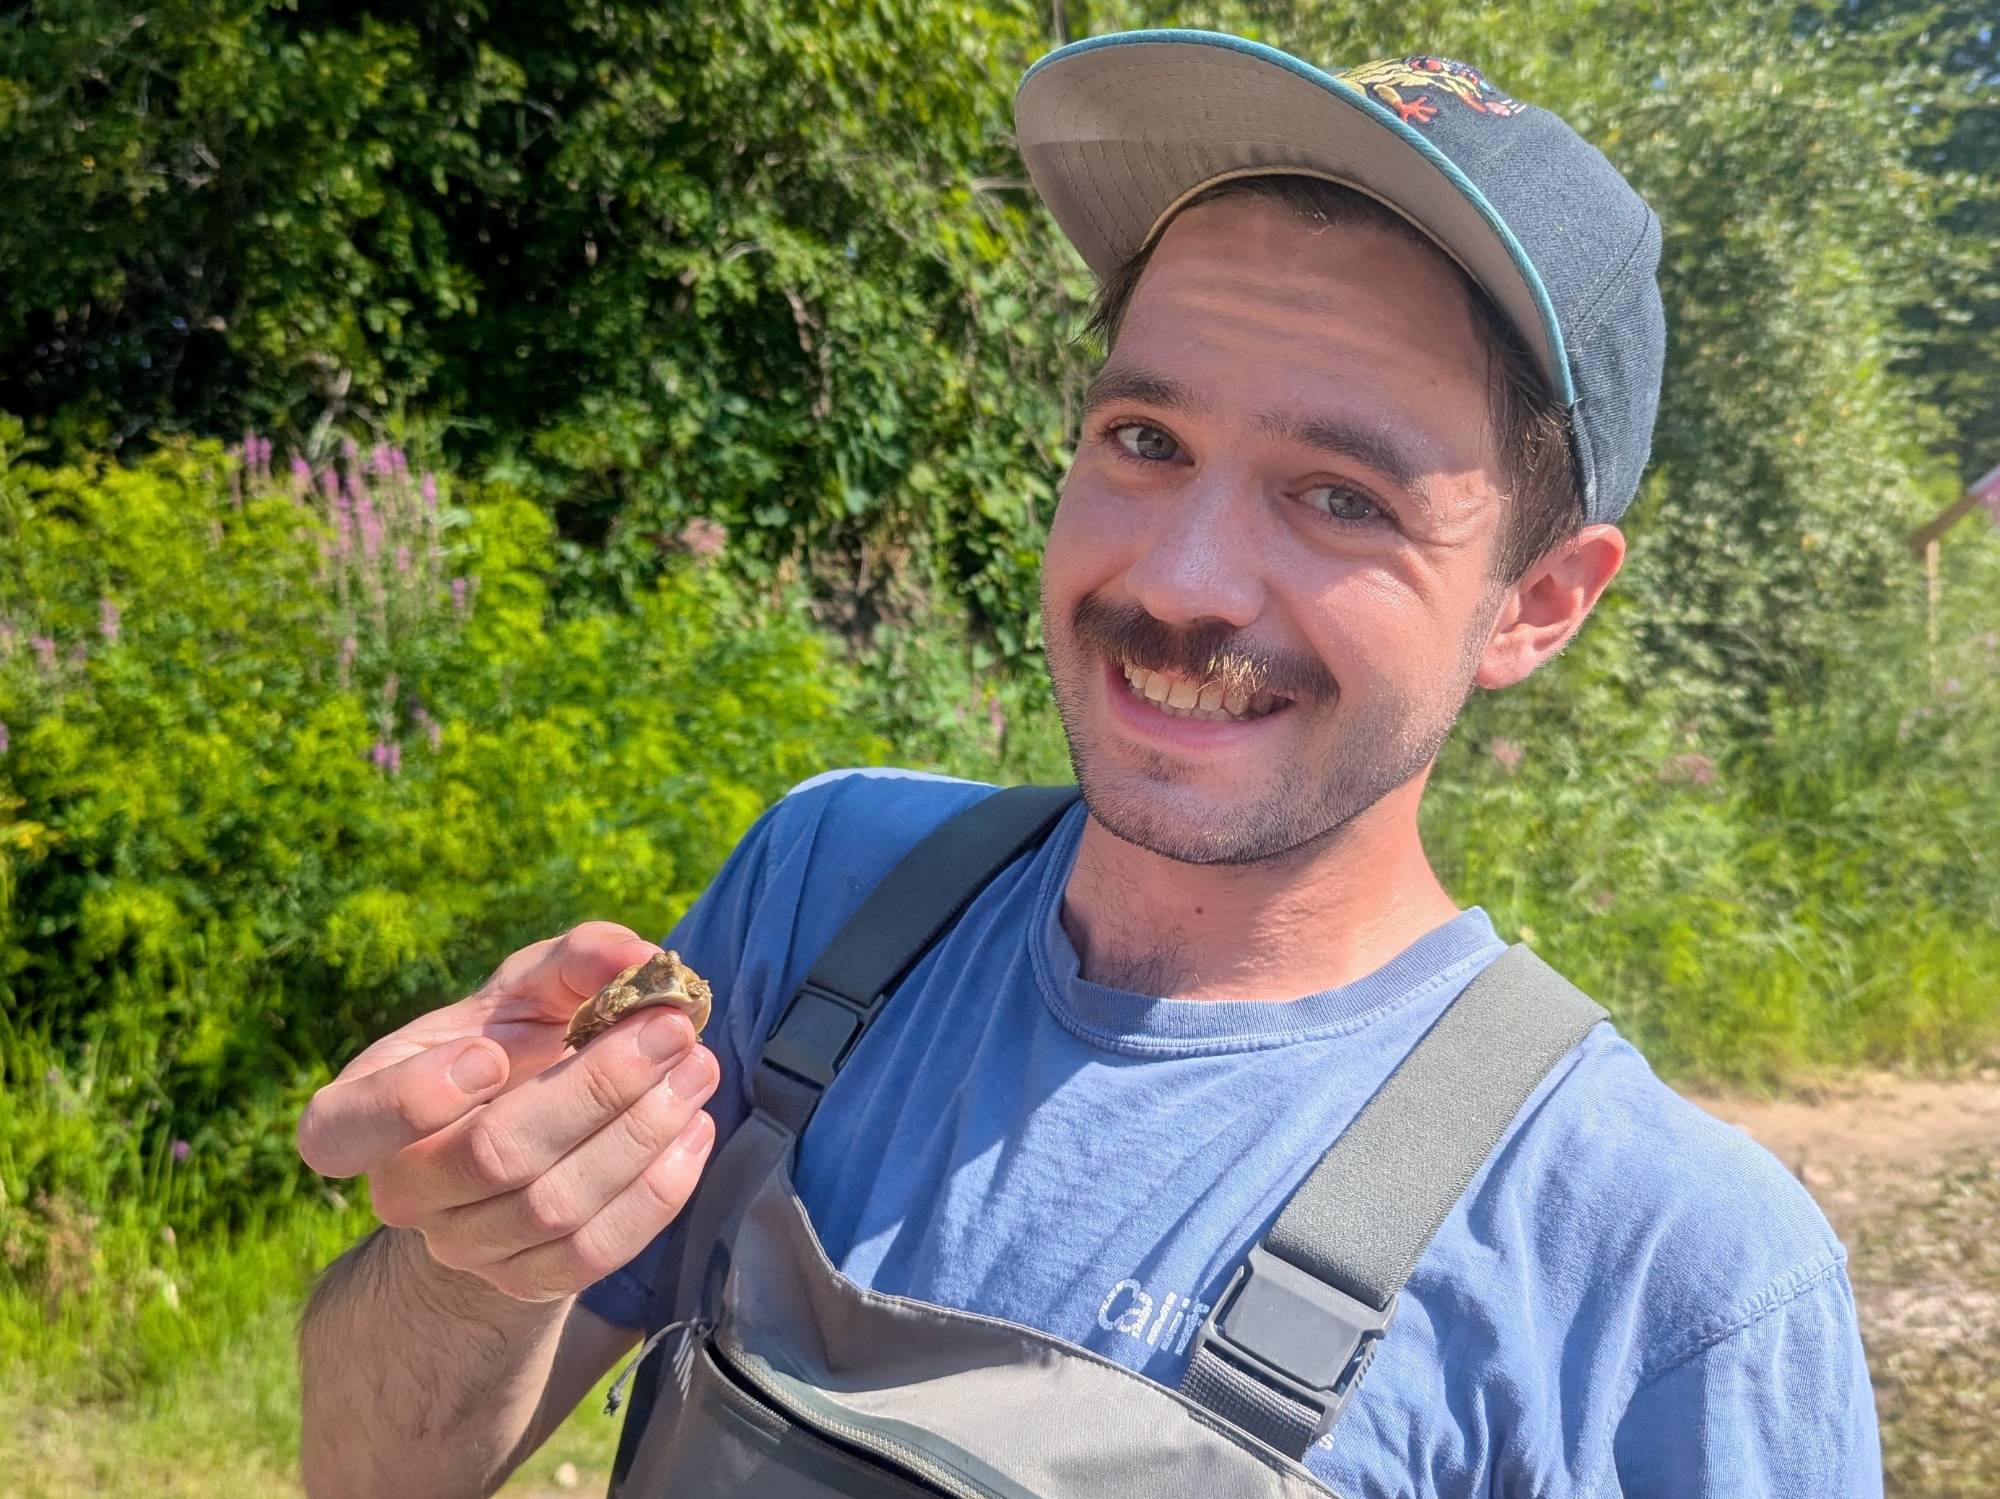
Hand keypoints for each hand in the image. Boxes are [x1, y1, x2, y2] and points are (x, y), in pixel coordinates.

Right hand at [295, 921, 719, 1300]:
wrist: (523, 1135)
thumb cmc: (514, 1045)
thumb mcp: (528, 990)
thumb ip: (576, 959)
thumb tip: (638, 956)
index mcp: (362, 1110)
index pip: (344, 1129)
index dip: (413, 1100)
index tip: (493, 1054)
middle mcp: (401, 1190)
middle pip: (493, 1155)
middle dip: (596, 1088)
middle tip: (672, 1031)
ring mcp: (461, 1246)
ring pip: (554, 1209)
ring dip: (642, 1134)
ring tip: (699, 1070)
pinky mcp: (524, 1282)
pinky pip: (594, 1254)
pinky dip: (657, 1194)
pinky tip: (693, 1132)